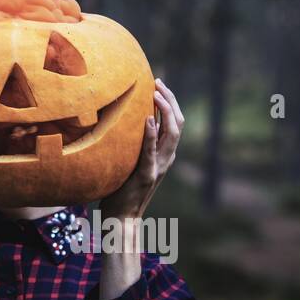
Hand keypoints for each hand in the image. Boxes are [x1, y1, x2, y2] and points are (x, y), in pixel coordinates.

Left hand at [101, 77, 184, 220]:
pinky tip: (148, 119)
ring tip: (156, 93)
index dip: (171, 102)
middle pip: (178, 123)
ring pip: (172, 133)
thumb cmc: (121, 187)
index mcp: (164, 154)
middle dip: (171, 100)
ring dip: (165, 110)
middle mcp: (166, 158)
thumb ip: (133, 143)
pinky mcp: (146, 175)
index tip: (159, 85)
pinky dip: (152, 134)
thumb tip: (121, 120)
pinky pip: (152, 151)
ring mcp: (159, 167)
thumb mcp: (130, 160)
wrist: (122, 217)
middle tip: (158, 82)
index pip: (175, 123)